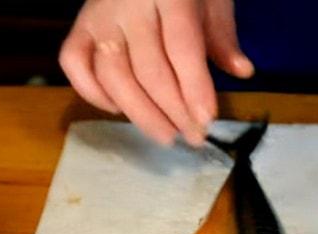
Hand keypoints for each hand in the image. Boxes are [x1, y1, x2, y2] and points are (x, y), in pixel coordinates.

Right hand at [59, 0, 253, 146]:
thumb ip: (222, 34)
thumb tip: (243, 71)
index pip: (181, 47)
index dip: (194, 87)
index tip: (206, 120)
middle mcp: (128, 6)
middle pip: (149, 70)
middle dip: (174, 111)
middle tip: (193, 136)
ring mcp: (98, 18)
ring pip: (113, 76)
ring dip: (140, 114)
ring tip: (166, 135)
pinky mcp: (79, 28)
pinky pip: (75, 65)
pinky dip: (92, 93)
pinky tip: (118, 110)